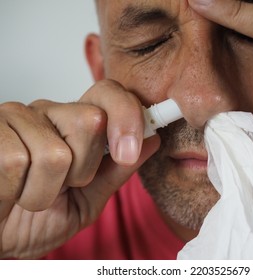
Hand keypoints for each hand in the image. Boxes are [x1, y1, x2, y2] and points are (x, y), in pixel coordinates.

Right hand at [0, 80, 159, 258]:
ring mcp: (16, 117)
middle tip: (62, 184)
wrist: (0, 238)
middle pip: (91, 121)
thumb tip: (153, 140)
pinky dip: (16, 190)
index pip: (109, 94)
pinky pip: (16, 161)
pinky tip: (8, 190)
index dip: (127, 116)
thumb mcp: (89, 199)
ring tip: (30, 193)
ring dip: (46, 190)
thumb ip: (118, 170)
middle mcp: (48, 112)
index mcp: (77, 123)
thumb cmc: (39, 219)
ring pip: (55, 153)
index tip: (128, 151)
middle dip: (82, 169)